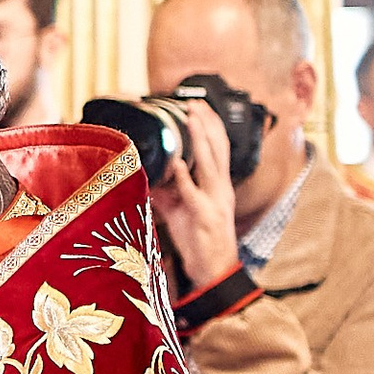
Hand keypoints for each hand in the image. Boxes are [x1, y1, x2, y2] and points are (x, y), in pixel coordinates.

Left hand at [144, 92, 241, 290]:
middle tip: (195, 103)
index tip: (199, 106)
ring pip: (210, 164)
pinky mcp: (203, 216)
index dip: (211, 126)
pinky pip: (193, 193)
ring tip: (191, 119)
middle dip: (207, 124)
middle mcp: (220, 189)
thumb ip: (170, 191)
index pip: (219, 149)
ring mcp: (214, 201)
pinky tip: (178, 163)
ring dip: (201, 139)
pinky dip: (186, 177)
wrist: (214, 270)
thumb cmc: (199, 240)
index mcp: (218, 186)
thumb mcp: (181, 211)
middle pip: (218, 149)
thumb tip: (153, 177)